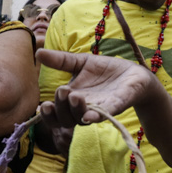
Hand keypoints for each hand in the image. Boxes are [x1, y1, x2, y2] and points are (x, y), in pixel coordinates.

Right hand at [36, 49, 156, 125]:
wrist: (133, 72)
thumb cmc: (105, 70)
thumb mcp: (81, 62)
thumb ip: (61, 60)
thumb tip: (38, 52)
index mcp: (71, 100)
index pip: (55, 114)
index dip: (48, 114)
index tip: (43, 104)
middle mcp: (83, 109)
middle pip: (65, 119)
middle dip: (61, 108)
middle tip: (62, 91)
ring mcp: (100, 109)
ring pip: (83, 120)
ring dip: (76, 110)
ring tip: (75, 96)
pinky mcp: (116, 107)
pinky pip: (105, 115)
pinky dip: (97, 116)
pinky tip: (90, 116)